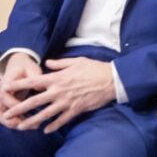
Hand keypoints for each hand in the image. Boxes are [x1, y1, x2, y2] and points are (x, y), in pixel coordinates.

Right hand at [0, 53, 42, 124]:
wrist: (17, 68)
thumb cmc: (26, 68)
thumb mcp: (31, 69)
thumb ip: (35, 77)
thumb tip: (41, 88)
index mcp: (5, 84)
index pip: (5, 97)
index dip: (14, 104)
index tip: (27, 109)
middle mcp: (0, 94)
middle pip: (1, 112)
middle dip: (14, 119)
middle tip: (29, 124)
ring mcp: (1, 103)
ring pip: (3, 118)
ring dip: (17, 124)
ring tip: (34, 126)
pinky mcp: (6, 108)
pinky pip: (9, 119)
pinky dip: (19, 123)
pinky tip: (33, 125)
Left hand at [2, 58, 116, 132]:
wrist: (111, 79)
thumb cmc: (95, 68)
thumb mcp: (77, 61)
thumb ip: (60, 63)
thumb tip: (48, 63)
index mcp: (58, 78)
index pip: (34, 81)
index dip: (19, 84)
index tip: (7, 87)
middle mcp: (59, 91)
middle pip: (34, 101)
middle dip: (18, 108)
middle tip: (7, 115)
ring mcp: (66, 102)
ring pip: (45, 114)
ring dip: (31, 121)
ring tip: (21, 126)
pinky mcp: (75, 110)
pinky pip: (61, 120)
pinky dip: (53, 126)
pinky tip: (46, 130)